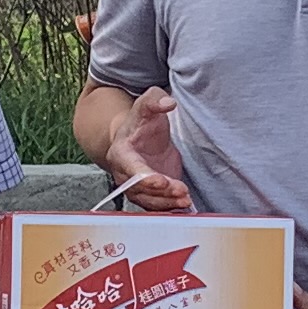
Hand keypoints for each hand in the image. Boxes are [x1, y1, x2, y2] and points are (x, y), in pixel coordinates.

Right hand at [102, 87, 194, 214]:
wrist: (137, 137)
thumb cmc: (141, 121)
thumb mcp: (146, 104)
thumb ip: (155, 99)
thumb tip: (169, 103)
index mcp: (121, 153)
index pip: (131, 169)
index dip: (145, 177)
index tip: (161, 180)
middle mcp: (124, 174)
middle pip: (140, 190)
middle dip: (161, 193)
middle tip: (182, 191)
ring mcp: (135, 187)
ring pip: (148, 202)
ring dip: (167, 204)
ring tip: (186, 200)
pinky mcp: (148, 195)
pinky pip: (156, 207)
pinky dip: (169, 209)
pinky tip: (184, 206)